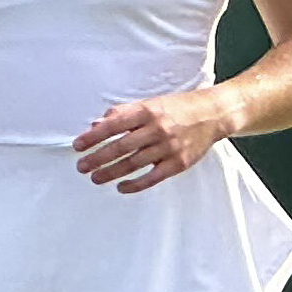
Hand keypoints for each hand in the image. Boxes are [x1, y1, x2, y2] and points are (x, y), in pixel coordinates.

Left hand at [75, 89, 228, 193]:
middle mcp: (157, 129)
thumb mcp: (149, 103)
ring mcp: (168, 147)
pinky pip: (152, 178)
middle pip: (121, 147)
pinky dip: (135, 185)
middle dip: (98, 158)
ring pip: (133, 164)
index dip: (93, 137)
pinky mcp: (178, 163)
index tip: (78, 146)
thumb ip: (122, 113)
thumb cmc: (177, 108)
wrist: (213, 114)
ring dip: (111, 173)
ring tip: (96, 178)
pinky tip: (121, 187)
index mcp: (147, 111)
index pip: (114, 125)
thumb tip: (96, 125)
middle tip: (82, 166)